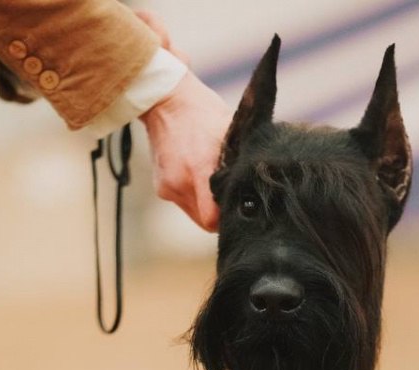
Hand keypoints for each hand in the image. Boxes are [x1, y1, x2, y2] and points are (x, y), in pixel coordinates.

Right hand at [135, 12, 230, 231]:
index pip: (213, 219)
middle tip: (228, 196)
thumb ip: (240, 161)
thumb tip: (258, 185)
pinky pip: (182, 203)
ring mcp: (168, 187)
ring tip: (211, 182)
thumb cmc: (203, 112)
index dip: (226, 219)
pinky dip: (192, 196)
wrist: (165, 99)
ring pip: (194, 214)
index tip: (236, 208)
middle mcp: (180, 182)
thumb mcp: (229, 132)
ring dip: (205, 205)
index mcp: (198, 169)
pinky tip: (196, 176)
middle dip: (218, 213)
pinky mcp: (161, 187)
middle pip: (205, 221)